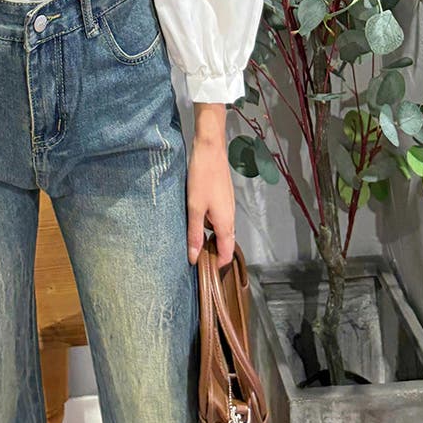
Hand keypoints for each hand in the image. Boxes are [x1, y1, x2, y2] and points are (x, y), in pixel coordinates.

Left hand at [186, 103, 235, 267]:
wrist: (210, 149)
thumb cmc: (202, 178)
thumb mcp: (194, 208)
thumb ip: (194, 234)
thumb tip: (193, 258)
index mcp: (225, 223)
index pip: (227, 253)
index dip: (218, 265)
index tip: (205, 273)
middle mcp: (230, 218)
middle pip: (225, 244)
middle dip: (213, 255)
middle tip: (194, 261)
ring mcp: (227, 209)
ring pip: (221, 232)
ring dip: (209, 241)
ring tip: (192, 245)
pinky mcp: (222, 201)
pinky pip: (218, 221)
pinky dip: (208, 228)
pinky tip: (195, 224)